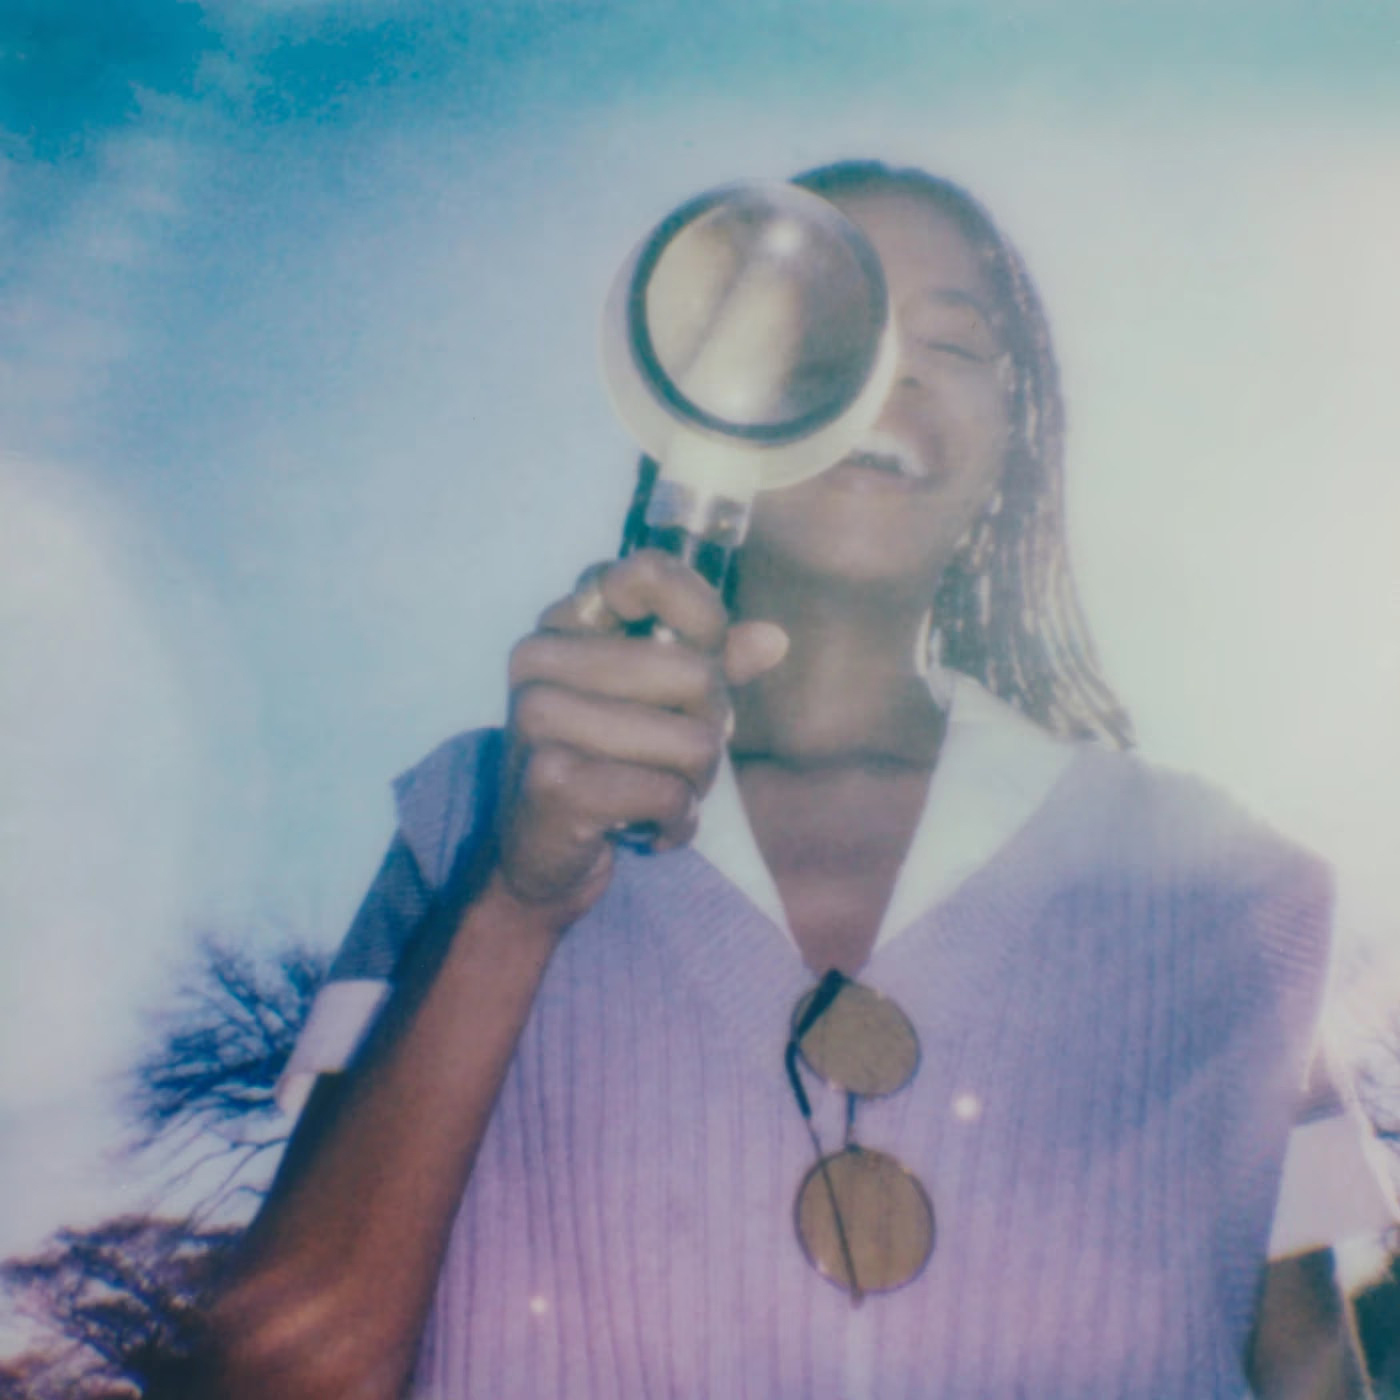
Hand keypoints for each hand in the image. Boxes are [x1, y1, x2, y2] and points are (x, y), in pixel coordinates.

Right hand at [495, 550, 788, 915]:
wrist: (536, 858)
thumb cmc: (606, 767)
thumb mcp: (657, 704)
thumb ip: (710, 661)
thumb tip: (773, 639)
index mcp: (564, 623)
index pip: (648, 572)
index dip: (701, 618)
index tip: (698, 660)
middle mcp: (540, 659)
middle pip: (695, 673)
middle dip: (709, 730)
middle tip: (677, 762)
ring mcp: (539, 717)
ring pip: (692, 741)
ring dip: (695, 784)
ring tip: (661, 796)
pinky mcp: (552, 780)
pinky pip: (668, 792)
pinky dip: (676, 821)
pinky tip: (650, 830)